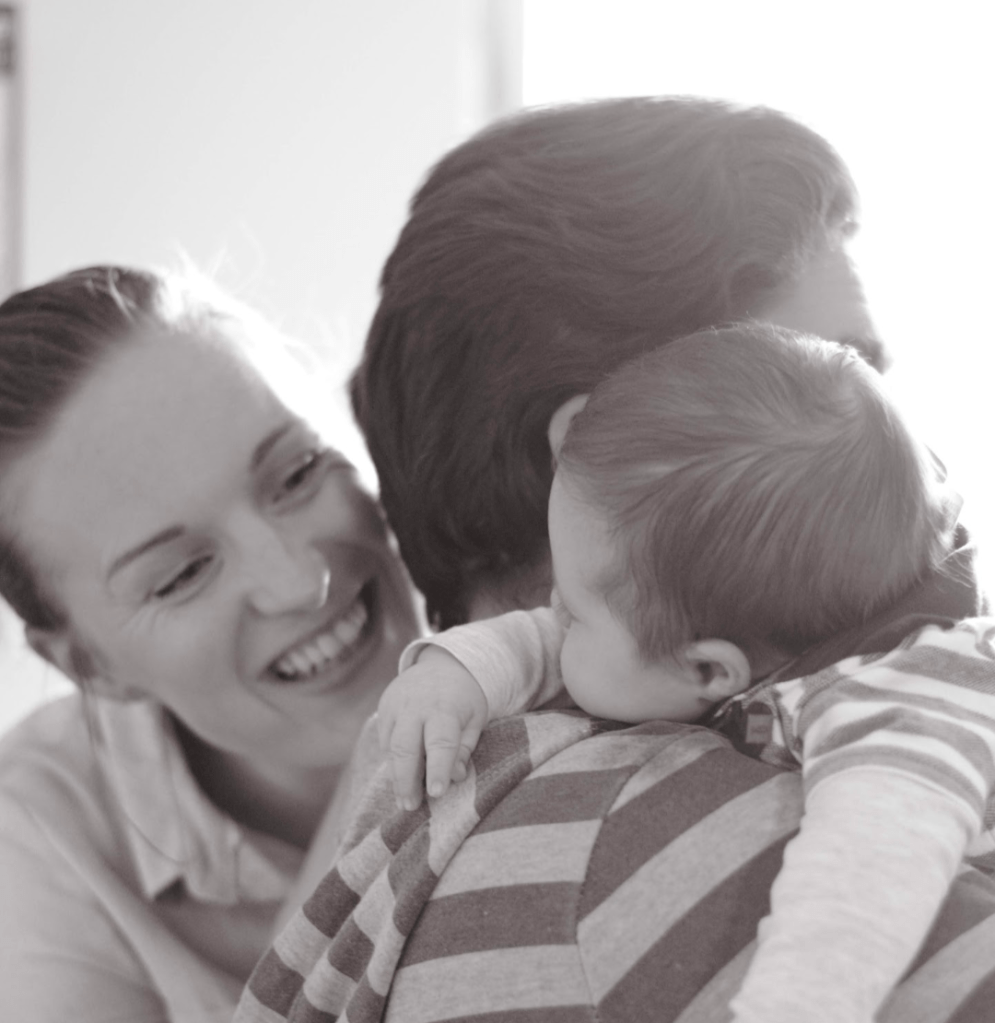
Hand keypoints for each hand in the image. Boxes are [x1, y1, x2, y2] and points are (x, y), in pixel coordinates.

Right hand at [377, 646, 488, 810]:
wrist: (442, 663)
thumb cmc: (464, 697)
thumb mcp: (476, 718)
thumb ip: (465, 748)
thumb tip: (455, 777)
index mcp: (444, 707)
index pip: (440, 742)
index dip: (437, 769)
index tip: (436, 793)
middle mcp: (416, 706)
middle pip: (405, 747)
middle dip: (406, 780)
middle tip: (410, 807)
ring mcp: (396, 705)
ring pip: (390, 747)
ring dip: (396, 776)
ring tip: (405, 799)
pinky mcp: (384, 708)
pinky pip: (385, 740)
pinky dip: (393, 760)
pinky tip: (401, 776)